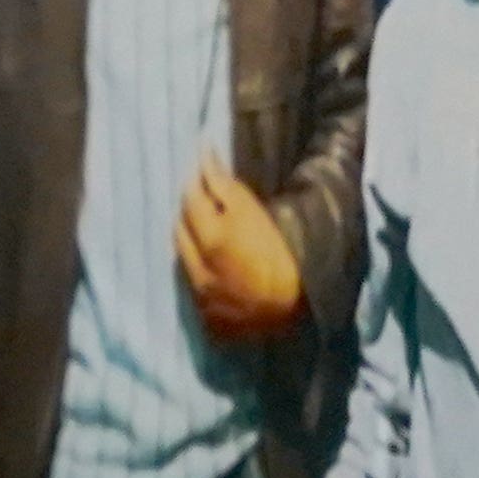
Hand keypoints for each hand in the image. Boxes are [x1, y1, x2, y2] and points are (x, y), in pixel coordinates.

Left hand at [177, 161, 307, 339]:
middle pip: (180, 230)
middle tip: (207, 203)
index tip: (205, 174)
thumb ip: (223, 184)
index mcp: (208, 239)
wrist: (298, 305)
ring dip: (192, 243)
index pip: (189, 199)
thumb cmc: (280, 251)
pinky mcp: (209, 321)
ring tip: (211, 234)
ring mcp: (201, 298)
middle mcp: (196, 269)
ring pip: (184, 260)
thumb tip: (202, 156)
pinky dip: (201, 273)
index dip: (196, 182)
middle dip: (189, 213)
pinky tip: (219, 269)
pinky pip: (194, 289)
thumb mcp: (253, 211)